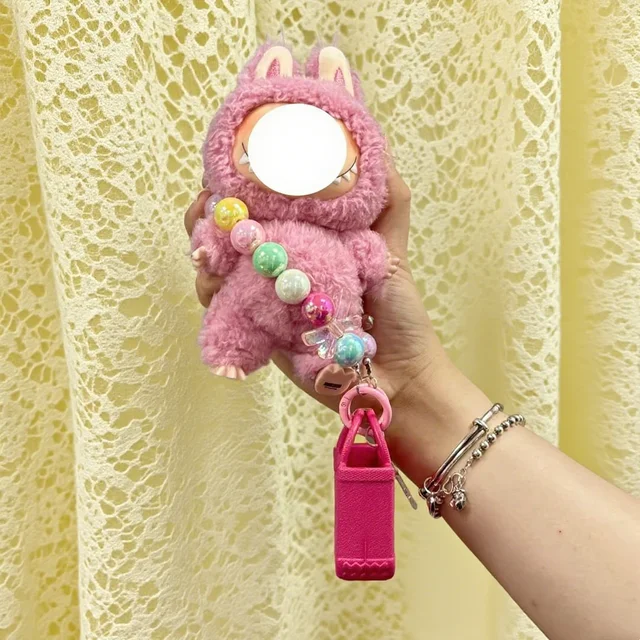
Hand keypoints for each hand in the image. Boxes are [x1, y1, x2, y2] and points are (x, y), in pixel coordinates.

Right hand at [184, 163, 482, 482]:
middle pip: (228, 235)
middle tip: (204, 215)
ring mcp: (268, 298)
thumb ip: (388, 200)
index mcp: (309, 239)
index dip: (234, 187)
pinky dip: (210, 294)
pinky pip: (223, 310)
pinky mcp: (261, 330)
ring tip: (209, 256)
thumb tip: (377, 144)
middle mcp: (284, 265)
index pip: (261, 206)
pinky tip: (214, 287)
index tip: (221, 175)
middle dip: (205, 219)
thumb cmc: (401, 312)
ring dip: (203, 257)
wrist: (398, 376)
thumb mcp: (393, 248)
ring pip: (217, 270)